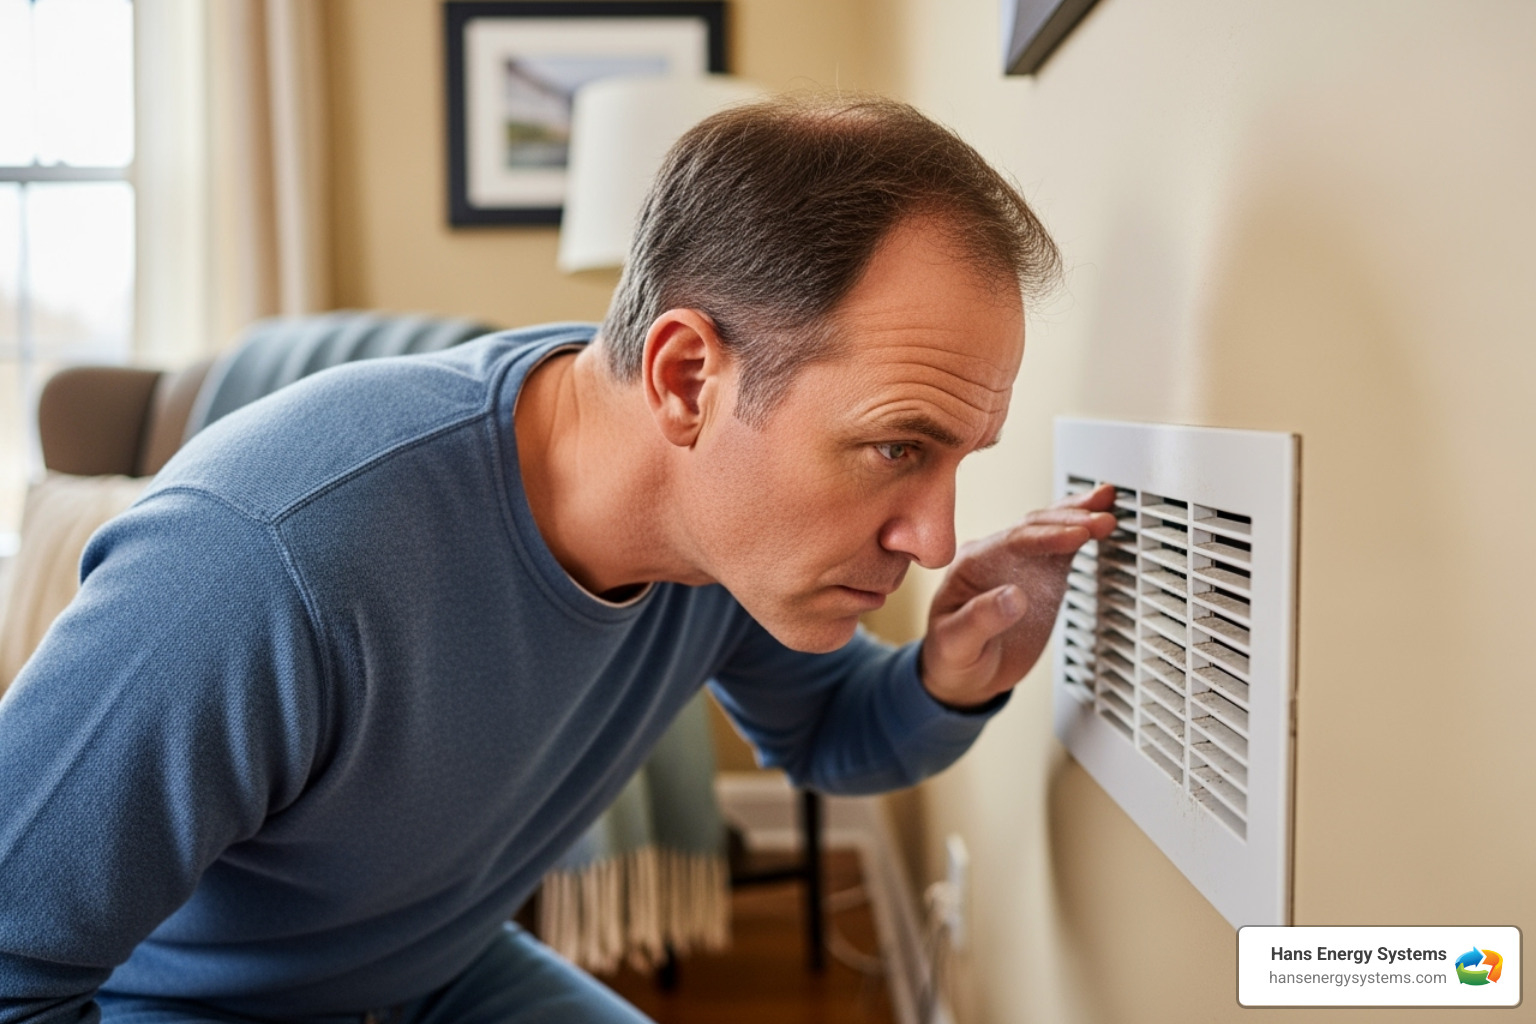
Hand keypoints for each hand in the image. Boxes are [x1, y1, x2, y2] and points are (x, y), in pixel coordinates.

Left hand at [919, 483, 1116, 707]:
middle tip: (1102, 519)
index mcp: (969, 565)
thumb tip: (1014, 596)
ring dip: (1077, 517)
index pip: (1012, 541)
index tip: (1077, 535)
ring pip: (1049, 529)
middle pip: (1033, 527)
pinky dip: (1080, 534)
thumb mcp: (956, 645)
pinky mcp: (1038, 576)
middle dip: (1069, 520)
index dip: (1047, 536)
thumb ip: (980, 620)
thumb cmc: (951, 659)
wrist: (964, 677)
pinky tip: (1099, 524)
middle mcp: (993, 557)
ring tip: (1108, 506)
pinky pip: (1061, 549)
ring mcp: (1018, 564)